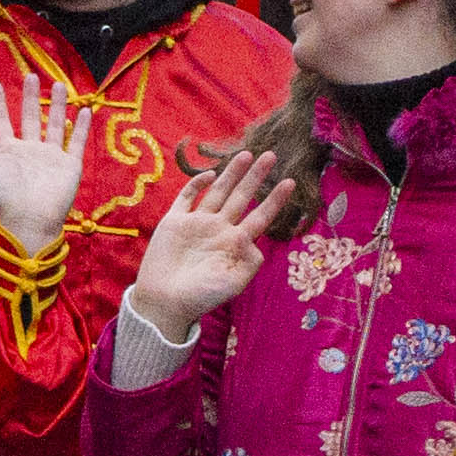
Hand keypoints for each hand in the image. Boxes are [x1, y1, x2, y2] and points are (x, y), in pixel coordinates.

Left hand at [0, 80, 93, 250]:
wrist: (29, 220)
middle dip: (30, 97)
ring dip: (57, 105)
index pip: (2, 120)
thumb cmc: (3, 196)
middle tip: (31, 76)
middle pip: (30, 117)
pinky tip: (84, 110)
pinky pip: (76, 142)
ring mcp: (50, 156)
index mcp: (8, 150)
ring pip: (55, 125)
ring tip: (58, 85)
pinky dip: (81, 127)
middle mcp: (30, 150)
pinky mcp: (69, 165)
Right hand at [131, 149, 291, 330]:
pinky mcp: (175, 221)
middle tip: (271, 155)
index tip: (289, 182)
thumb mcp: (234, 283)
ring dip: (232, 174)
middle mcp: (219, 229)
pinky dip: (197, 184)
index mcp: (235, 243)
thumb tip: (256, 242)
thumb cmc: (201, 296)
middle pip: (241, 197)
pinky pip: (187, 197)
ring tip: (247, 154)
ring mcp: (197, 223)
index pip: (259, 217)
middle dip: (256, 177)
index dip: (274, 200)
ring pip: (218, 192)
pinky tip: (209, 174)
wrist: (165, 301)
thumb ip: (250, 262)